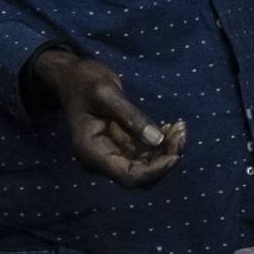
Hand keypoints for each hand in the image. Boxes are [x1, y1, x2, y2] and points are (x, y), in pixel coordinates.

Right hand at [32, 49, 183, 187]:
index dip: (155, 170)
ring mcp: (109, 155)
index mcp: (91, 152)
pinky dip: (160, 146)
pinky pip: (143, 156)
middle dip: (164, 159)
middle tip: (181, 132)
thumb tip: (157, 140)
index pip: (128, 176)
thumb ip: (130, 117)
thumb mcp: (107, 92)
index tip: (176, 154)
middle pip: (139, 176)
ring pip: (144, 168)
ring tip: (179, 127)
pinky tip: (170, 128)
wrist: (72, 77)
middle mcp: (100, 160)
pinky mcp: (118, 148)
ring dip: (166, 152)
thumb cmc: (85, 80)